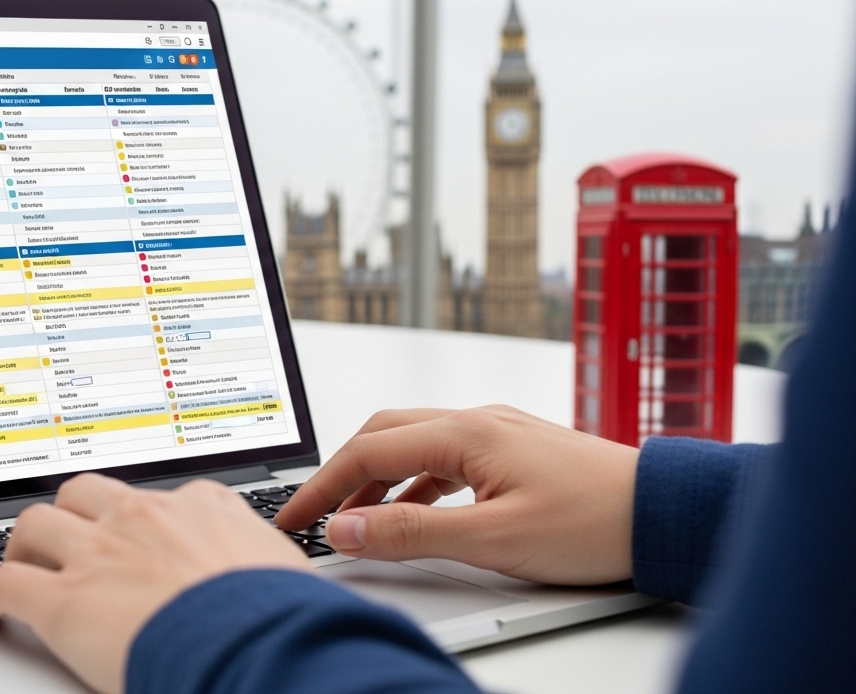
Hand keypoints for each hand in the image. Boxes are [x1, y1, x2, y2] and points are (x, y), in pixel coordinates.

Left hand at [0, 473, 308, 693]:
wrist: (262, 648)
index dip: (139, 516)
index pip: (160, 496)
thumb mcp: (283, 574)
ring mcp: (101, 554)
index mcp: (201, 508)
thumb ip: (261, 564)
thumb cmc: (282, 620)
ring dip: (25, 544)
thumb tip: (273, 585)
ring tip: (21, 562)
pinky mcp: (65, 599)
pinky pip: (6, 583)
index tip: (135, 529)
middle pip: (86, 493)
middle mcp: (145, 518)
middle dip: (72, 513)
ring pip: (38, 523)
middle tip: (66, 538)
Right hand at [275, 405, 639, 585]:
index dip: (322, 488)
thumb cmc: (594, 521)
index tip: (294, 517)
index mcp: (464, 432)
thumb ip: (410, 533)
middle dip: (341, 474)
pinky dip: (414, 485)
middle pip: (383, 435)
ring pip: (414, 445)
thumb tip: (347, 528)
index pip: (367, 452)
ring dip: (378, 481)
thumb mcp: (492, 539)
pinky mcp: (513, 448)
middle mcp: (476, 420)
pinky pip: (444, 458)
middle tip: (315, 513)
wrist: (665, 513)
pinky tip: (415, 515)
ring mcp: (496, 431)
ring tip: (359, 523)